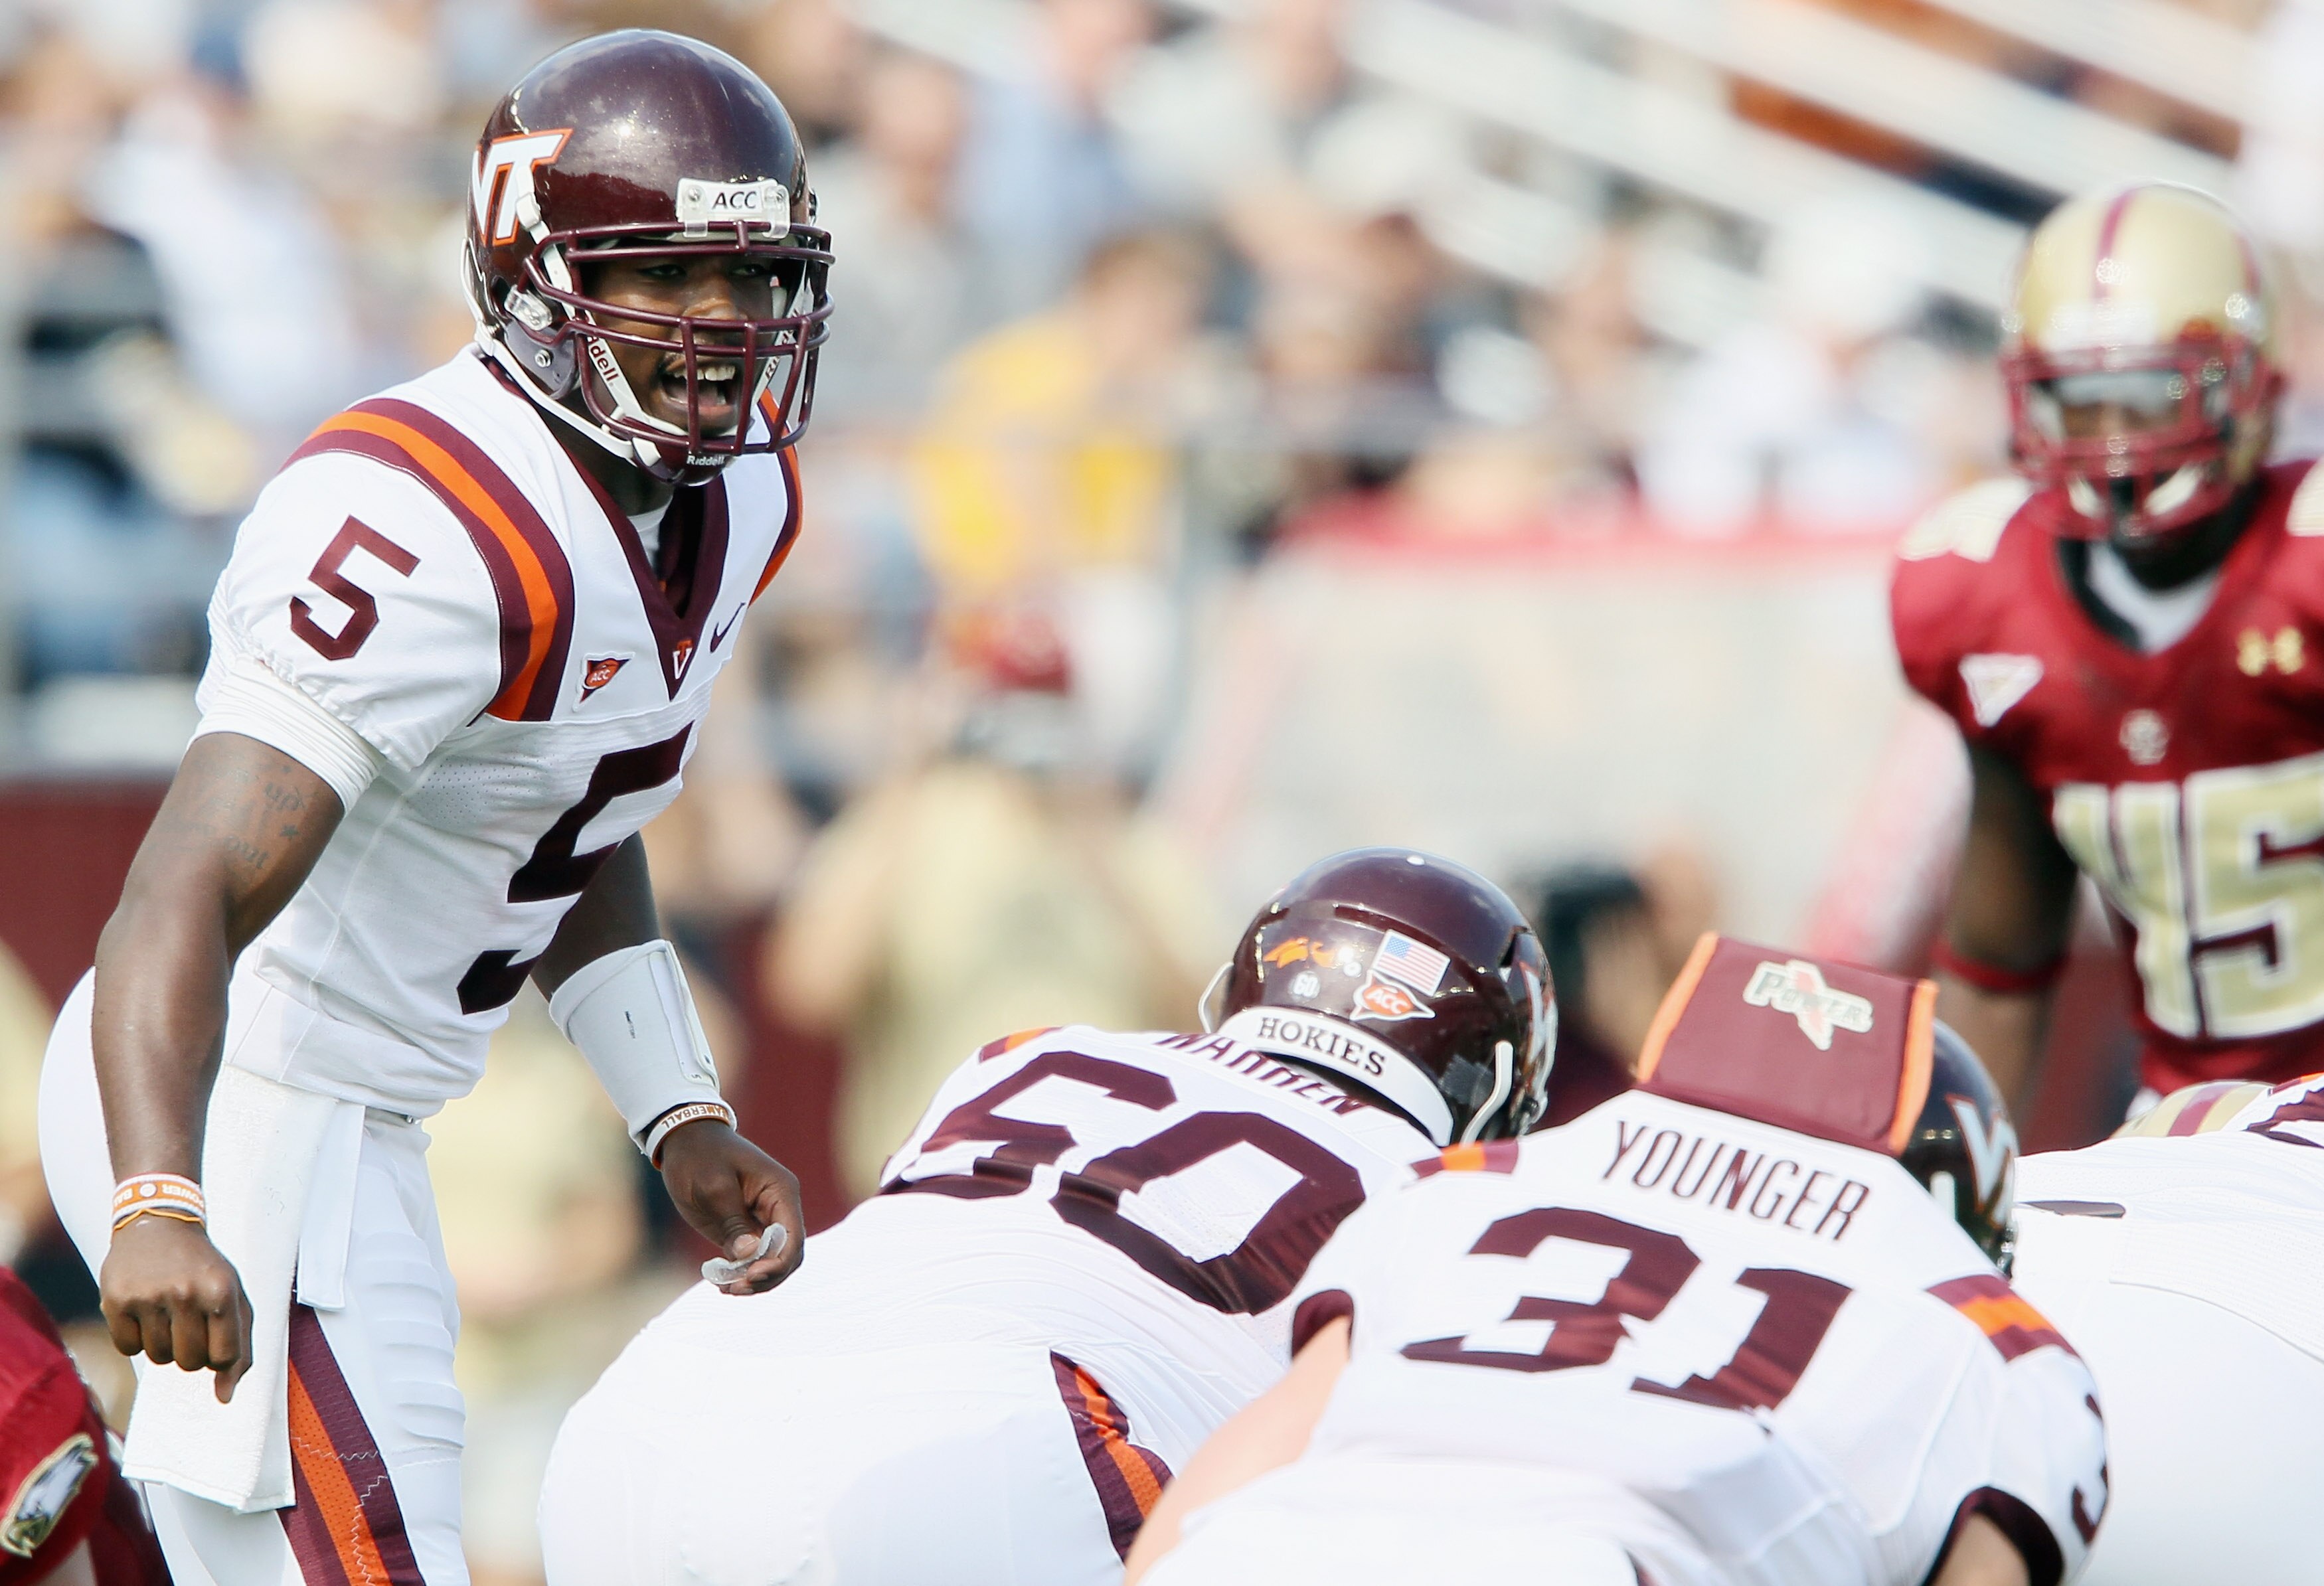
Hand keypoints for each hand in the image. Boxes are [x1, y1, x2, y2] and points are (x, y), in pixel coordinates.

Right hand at [98, 1216, 255, 1402]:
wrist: (159, 1224)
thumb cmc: (203, 1268)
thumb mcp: (234, 1296)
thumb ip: (240, 1348)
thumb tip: (226, 1397)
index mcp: (222, 1290)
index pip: (224, 1358)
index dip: (219, 1358)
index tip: (214, 1340)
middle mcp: (186, 1292)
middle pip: (191, 1364)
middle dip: (192, 1352)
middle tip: (189, 1323)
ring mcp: (150, 1296)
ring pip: (159, 1359)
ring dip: (164, 1344)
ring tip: (166, 1312)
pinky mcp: (117, 1299)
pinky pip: (128, 1349)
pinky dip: (136, 1338)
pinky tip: (143, 1310)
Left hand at [655, 1119, 805, 1293]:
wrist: (684, 1139)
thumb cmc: (700, 1156)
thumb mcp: (714, 1187)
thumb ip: (733, 1221)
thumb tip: (750, 1255)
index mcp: (780, 1191)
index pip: (793, 1236)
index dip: (778, 1262)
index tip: (751, 1275)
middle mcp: (778, 1207)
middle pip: (788, 1254)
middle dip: (767, 1276)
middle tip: (737, 1288)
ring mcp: (762, 1219)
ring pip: (773, 1261)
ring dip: (755, 1280)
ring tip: (728, 1289)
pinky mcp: (744, 1228)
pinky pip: (753, 1258)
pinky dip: (742, 1274)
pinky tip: (723, 1283)